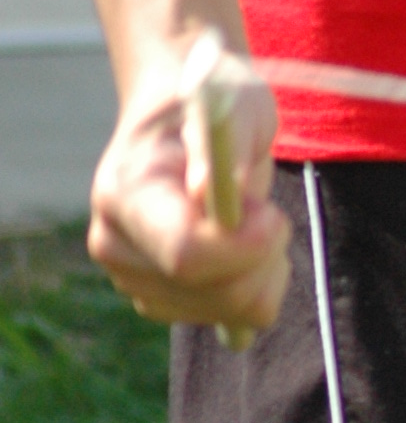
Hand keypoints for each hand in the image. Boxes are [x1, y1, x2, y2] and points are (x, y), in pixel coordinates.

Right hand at [88, 50, 290, 334]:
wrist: (186, 122)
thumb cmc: (214, 103)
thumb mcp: (230, 103)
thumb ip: (221, 142)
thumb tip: (209, 191)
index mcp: (122, 193)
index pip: (185, 253)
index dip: (244, 246)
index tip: (273, 213)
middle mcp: (115, 245)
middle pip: (216, 291)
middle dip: (264, 254)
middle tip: (266, 208)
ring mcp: (134, 281)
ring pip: (233, 310)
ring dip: (265, 267)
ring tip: (250, 220)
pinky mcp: (162, 303)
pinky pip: (238, 320)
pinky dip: (258, 286)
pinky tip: (244, 250)